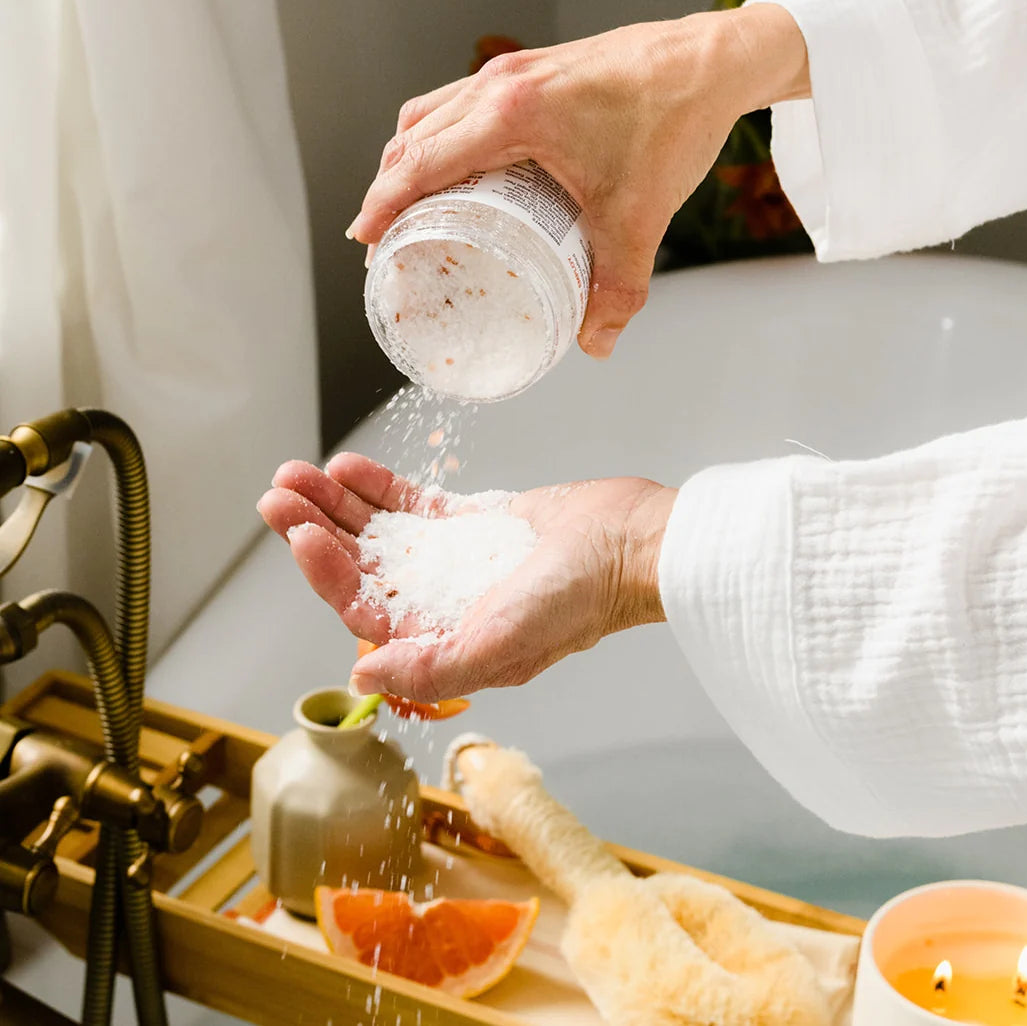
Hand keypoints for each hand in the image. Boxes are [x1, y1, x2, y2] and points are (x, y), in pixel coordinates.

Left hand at [257, 453, 676, 700]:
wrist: (630, 543)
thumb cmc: (581, 598)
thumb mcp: (504, 641)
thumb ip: (433, 666)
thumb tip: (362, 674)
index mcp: (440, 640)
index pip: (363, 607)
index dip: (324, 571)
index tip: (299, 530)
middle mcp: (439, 605)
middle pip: (359, 567)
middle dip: (315, 529)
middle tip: (279, 490)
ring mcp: (452, 563)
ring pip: (378, 533)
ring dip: (336, 505)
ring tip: (298, 472)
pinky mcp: (471, 525)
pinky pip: (413, 506)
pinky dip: (379, 488)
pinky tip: (349, 467)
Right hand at [349, 4, 807, 357]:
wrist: (711, 60)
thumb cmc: (673, 121)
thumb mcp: (639, 220)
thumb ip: (618, 290)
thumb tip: (595, 343)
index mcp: (511, 115)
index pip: (419, 162)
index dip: (382, 205)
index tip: (365, 242)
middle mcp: (500, 85)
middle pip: (414, 136)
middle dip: (389, 187)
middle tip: (388, 238)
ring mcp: (514, 71)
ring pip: (433, 112)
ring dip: (412, 158)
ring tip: (415, 206)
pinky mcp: (532, 70)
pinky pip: (463, 101)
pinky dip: (445, 135)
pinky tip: (465, 168)